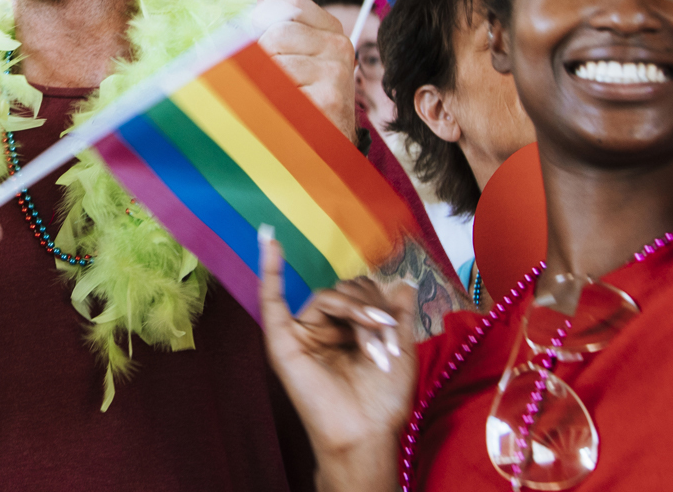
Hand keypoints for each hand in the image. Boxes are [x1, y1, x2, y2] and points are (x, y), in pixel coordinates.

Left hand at [256, 0, 356, 142]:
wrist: (330, 143)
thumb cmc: (309, 96)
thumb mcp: (302, 56)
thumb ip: (284, 25)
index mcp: (332, 31)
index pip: (292, 2)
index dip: (263, 13)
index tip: (250, 29)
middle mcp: (339, 47)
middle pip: (277, 33)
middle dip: (261, 55)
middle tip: (265, 76)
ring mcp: (336, 74)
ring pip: (274, 63)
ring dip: (264, 82)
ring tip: (278, 97)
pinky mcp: (328, 100)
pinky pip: (278, 91)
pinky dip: (271, 102)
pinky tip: (284, 111)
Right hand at [260, 232, 414, 490]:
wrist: (366, 431)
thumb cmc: (382, 397)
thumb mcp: (401, 345)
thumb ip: (399, 311)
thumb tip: (402, 281)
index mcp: (348, 326)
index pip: (362, 290)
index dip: (379, 301)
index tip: (393, 326)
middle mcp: (324, 326)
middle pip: (347, 288)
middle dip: (371, 308)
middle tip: (385, 344)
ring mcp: (302, 331)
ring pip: (330, 295)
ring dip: (358, 312)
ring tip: (373, 347)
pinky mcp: (283, 341)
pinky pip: (271, 300)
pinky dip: (269, 269)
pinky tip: (269, 241)